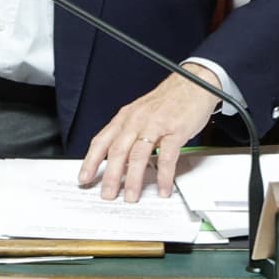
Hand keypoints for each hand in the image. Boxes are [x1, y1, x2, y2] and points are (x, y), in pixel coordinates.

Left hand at [78, 65, 221, 201]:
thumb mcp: (141, 113)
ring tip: (131, 196)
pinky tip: (163, 187)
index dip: (91, 161)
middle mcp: (137, 120)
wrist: (194, 82)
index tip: (84, 178)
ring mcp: (156, 125)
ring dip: (133, 178)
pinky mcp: (175, 130)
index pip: (102, 141)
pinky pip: (167, 156)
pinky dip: (164, 175)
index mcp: (126, 117)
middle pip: (117, 151)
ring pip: (138, 155)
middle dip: (110, 176)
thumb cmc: (168, 100)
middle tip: (107, 194)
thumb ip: (128, 134)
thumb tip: (117, 160)